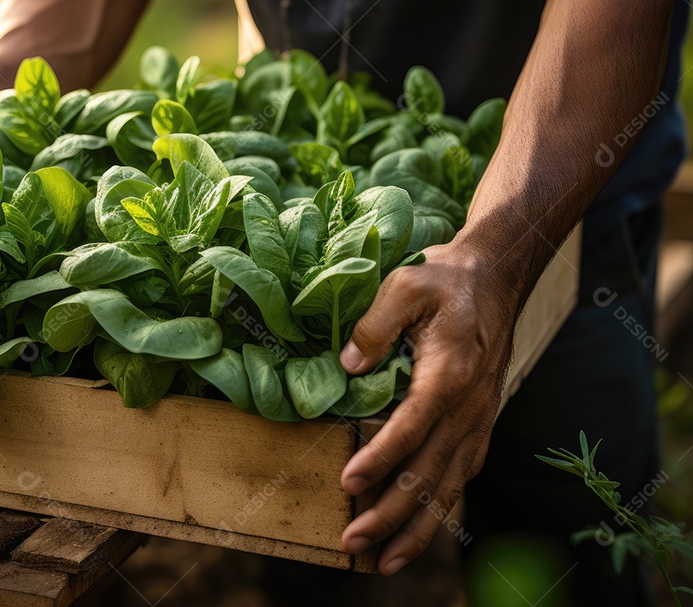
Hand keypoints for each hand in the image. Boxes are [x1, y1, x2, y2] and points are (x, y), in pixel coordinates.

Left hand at [338, 240, 516, 573]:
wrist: (495, 280)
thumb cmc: (444, 281)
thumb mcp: (405, 285)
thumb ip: (375, 325)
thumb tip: (348, 366)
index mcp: (449, 374)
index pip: (412, 426)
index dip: (380, 458)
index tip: (348, 482)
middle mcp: (469, 407)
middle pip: (429, 472)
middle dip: (390, 514)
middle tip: (352, 542)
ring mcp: (478, 421)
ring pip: (448, 487)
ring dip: (416, 529)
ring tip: (384, 562)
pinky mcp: (478, 426)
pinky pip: (460, 477)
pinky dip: (439, 510)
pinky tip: (417, 533)